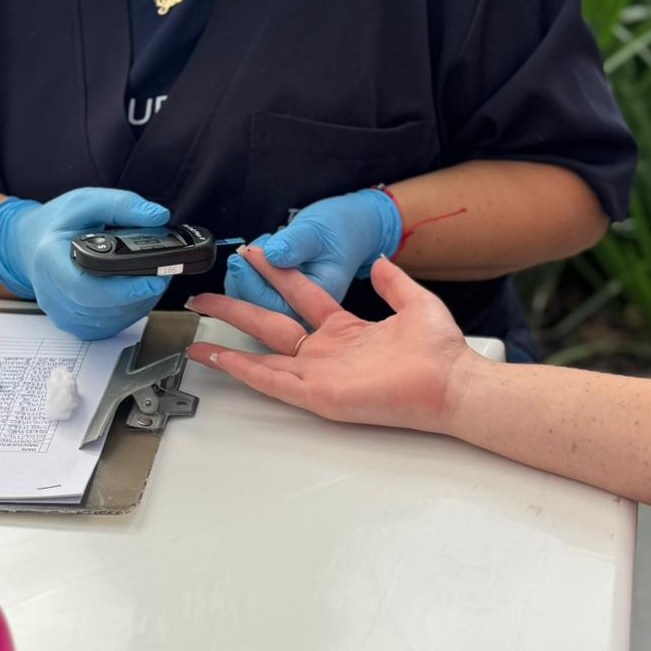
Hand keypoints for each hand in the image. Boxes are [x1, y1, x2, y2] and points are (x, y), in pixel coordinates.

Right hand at [0, 188, 170, 340]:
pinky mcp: (76, 326)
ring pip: (112, 320)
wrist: (31, 244)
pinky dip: (130, 310)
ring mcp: (63, 315)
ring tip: (152, 277)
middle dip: (141, 293)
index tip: (154, 280)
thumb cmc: (59, 224)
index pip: (85, 288)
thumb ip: (122, 206)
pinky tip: (136, 291)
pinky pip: (110, 325)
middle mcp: (52, 295)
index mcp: (49, 261)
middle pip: (104, 307)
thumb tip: (158, 216)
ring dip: (139, 302)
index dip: (123, 290)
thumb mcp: (87, 201)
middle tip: (164, 273)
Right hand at [189, 247, 480, 433]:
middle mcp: (327, 352)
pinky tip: (222, 359)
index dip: (275, 274)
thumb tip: (379, 260)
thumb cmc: (441, 353)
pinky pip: (274, 382)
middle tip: (206, 297)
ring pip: (263, 355)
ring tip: (198, 333)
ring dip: (228, 344)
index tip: (255, 255)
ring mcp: (320, 374)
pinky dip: (245, 371)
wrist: (452, 382)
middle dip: (236, 309)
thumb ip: (394, 282)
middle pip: (268, 324)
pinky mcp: (320, 394)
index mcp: (346, 330)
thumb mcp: (415, 302)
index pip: (299, 296)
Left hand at [224, 189, 401, 319]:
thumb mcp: (317, 231)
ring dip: (244, 278)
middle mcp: (307, 311)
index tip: (245, 255)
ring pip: (254, 305)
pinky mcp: (282, 298)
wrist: (348, 230)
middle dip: (242, 284)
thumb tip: (272, 254)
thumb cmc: (339, 230)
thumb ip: (296, 243)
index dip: (256, 281)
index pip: (278, 304)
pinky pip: (255, 295)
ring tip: (252, 250)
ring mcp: (294, 306)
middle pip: (262, 312)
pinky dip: (248, 275)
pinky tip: (255, 256)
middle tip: (236, 257)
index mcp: (323, 300)